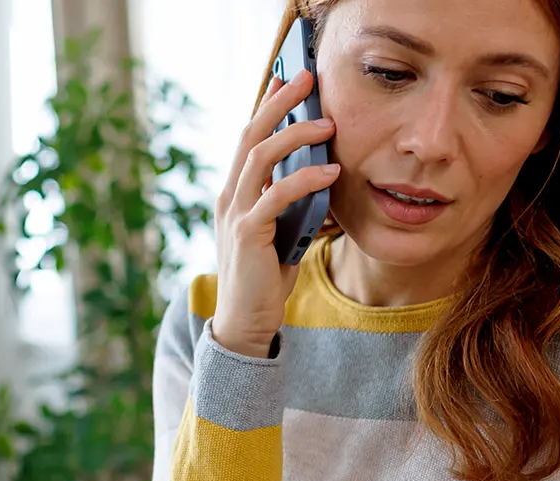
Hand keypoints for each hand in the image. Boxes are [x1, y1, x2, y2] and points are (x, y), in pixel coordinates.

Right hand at [209, 69, 337, 358]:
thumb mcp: (280, 229)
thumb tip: (320, 170)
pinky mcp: (248, 235)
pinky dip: (305, 180)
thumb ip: (289, 201)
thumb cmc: (266, 276)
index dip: (267, 106)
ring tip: (327, 124)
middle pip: (250, 136)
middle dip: (278, 104)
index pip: (249, 138)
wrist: (245, 322)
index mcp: (235, 193)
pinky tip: (330, 172)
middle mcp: (229, 197)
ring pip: (260, 158)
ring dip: (295, 135)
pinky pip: (276, 196)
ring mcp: (235, 214)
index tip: (289, 79)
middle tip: (307, 79)